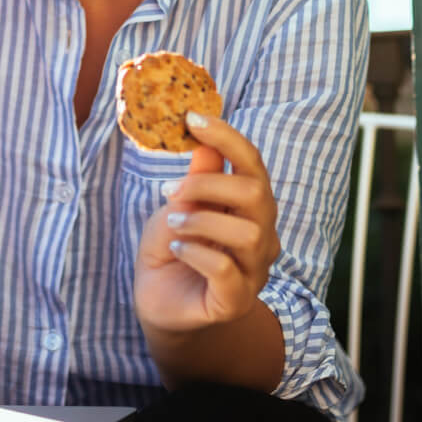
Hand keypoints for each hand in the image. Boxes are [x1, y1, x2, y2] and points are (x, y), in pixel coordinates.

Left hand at [132, 111, 280, 333]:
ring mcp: (254, 270)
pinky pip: (227, 270)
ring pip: (248, 234)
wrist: (160, 303)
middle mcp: (262, 235)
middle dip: (210, 185)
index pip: (252, 163)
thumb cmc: (173, 247)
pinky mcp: (236, 300)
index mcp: (249, 206)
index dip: (227, 137)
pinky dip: (197, 253)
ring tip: (173, 225)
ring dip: (202, 221)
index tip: (192, 119)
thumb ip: (196, 177)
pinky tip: (176, 249)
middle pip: (257, 194)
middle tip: (170, 190)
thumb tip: (203, 136)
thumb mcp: (178, 205)